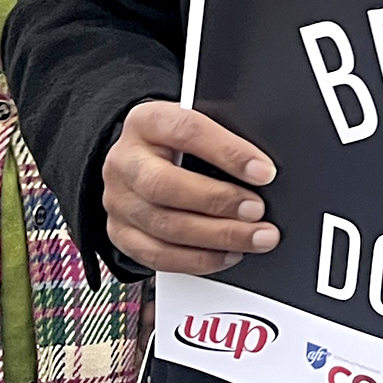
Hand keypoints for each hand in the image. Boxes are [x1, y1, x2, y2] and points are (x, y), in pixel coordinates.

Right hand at [102, 100, 278, 275]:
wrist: (137, 162)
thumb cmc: (175, 144)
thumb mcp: (194, 128)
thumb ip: (222, 142)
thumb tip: (262, 172)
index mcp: (147, 122)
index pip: (187, 132)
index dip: (228, 153)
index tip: (263, 172)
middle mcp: (126, 161)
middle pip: (166, 185)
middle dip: (218, 201)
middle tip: (257, 211)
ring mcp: (119, 200)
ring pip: (165, 226)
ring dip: (217, 237)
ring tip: (254, 237)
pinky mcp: (121, 233)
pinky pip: (158, 255)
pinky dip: (198, 259)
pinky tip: (228, 254)